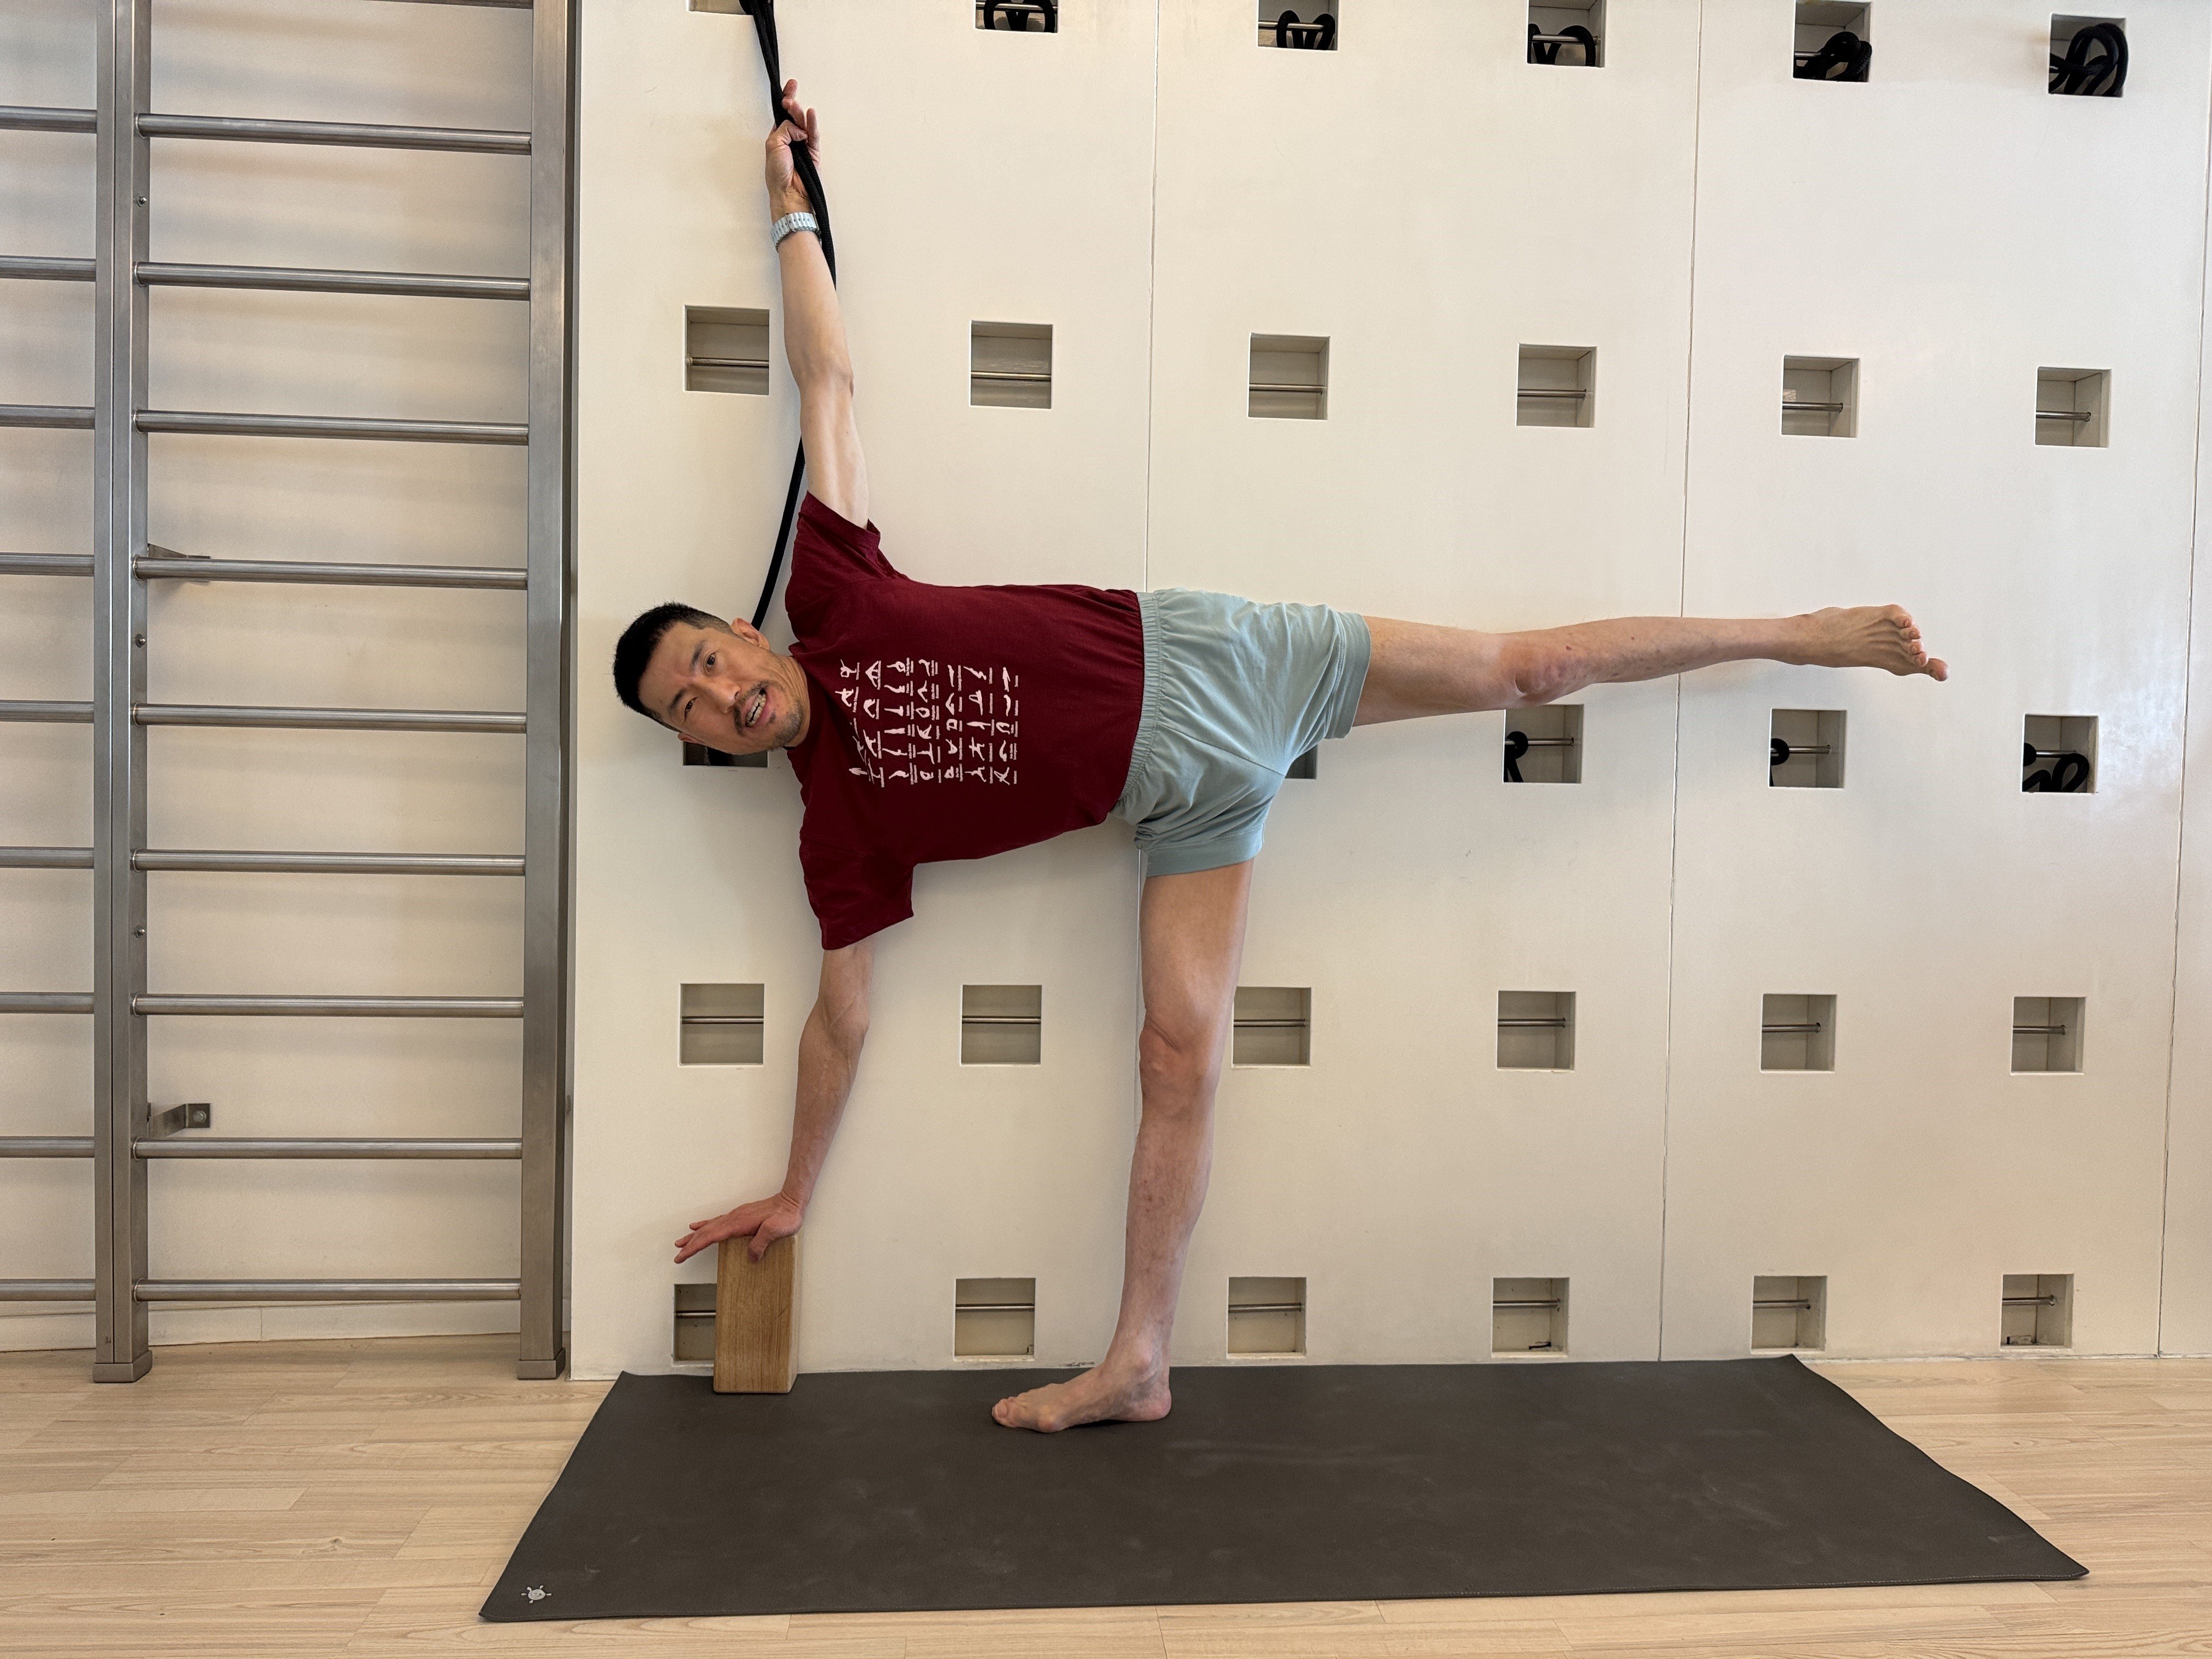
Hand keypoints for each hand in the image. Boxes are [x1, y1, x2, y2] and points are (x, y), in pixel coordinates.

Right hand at [674, 1192, 802, 1264]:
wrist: (791, 1201)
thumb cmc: (786, 1216)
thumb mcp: (775, 1231)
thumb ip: (761, 1244)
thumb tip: (750, 1258)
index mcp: (738, 1223)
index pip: (710, 1237)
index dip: (694, 1247)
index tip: (682, 1255)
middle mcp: (733, 1218)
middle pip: (705, 1232)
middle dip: (690, 1244)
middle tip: (677, 1254)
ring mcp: (735, 1216)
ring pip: (709, 1227)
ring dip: (694, 1236)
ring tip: (681, 1242)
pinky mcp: (739, 1216)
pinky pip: (717, 1222)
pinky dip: (705, 1226)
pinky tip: (699, 1226)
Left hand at [764, 78, 819, 214]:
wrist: (789, 193)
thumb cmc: (777, 174)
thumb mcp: (773, 145)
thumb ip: (784, 129)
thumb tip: (797, 126)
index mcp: (778, 137)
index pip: (783, 115)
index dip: (786, 100)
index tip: (790, 86)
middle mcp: (791, 139)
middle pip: (794, 116)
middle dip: (792, 105)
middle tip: (789, 101)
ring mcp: (803, 145)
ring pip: (804, 124)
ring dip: (800, 114)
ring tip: (796, 108)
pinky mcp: (814, 152)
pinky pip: (814, 135)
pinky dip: (813, 124)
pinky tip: (811, 114)